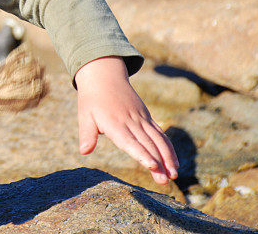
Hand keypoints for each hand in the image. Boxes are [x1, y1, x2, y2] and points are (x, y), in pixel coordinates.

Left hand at [74, 56, 178, 184]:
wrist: (105, 76)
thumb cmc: (92, 99)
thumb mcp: (84, 114)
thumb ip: (87, 134)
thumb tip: (84, 151)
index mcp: (115, 123)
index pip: (130, 142)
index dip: (142, 154)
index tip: (152, 166)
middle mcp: (131, 122)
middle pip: (147, 144)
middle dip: (158, 163)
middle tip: (165, 182)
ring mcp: (141, 118)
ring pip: (158, 140)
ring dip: (167, 158)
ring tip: (174, 176)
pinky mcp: (146, 117)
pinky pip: (160, 133)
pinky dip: (168, 148)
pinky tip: (174, 163)